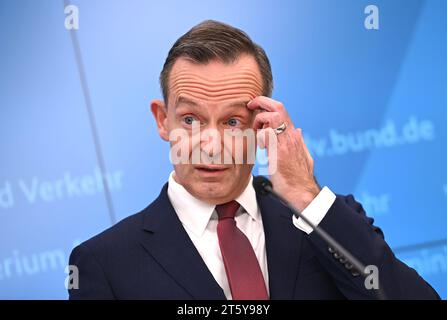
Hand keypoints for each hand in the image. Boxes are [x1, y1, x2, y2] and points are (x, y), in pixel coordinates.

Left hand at [247, 96, 320, 211]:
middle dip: (261, 102)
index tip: (256, 106)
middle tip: (251, 106)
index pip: (282, 110)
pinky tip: (262, 149)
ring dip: (259, 121)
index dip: (267, 104)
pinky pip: (265, 135)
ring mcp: (286, 143)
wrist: (303, 192)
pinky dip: (259, 138)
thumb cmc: (300, 177)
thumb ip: (299, 142)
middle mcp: (292, 136)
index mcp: (294, 136)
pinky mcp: (279, 153)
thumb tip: (299, 131)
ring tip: (258, 134)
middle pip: (278, 107)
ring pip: (271, 117)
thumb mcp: (303, 155)